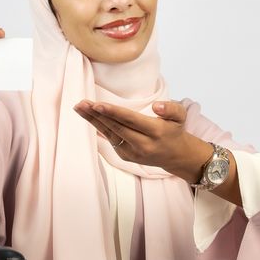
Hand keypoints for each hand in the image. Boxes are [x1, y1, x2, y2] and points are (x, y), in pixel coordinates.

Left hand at [74, 98, 210, 182]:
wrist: (174, 156)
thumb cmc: (174, 130)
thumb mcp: (180, 116)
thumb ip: (171, 108)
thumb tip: (156, 105)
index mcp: (155, 132)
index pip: (131, 120)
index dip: (113, 112)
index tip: (97, 104)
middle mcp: (142, 145)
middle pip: (116, 128)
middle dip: (97, 115)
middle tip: (81, 103)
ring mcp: (132, 153)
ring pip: (109, 134)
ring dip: (93, 120)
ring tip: (79, 108)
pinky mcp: (124, 156)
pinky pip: (110, 139)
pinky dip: (98, 127)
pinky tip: (88, 116)